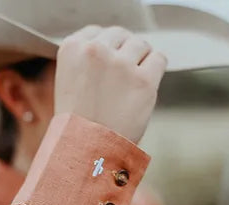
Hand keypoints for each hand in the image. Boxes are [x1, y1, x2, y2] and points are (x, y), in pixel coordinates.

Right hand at [54, 25, 166, 143]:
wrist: (86, 150)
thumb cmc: (78, 121)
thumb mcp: (69, 81)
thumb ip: (87, 59)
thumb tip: (117, 47)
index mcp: (72, 47)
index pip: (98, 31)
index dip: (106, 47)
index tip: (107, 64)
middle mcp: (95, 50)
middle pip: (121, 35)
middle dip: (124, 52)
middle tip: (122, 76)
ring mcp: (121, 64)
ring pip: (141, 44)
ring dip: (140, 60)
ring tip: (131, 83)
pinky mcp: (143, 80)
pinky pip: (159, 58)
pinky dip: (156, 68)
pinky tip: (146, 83)